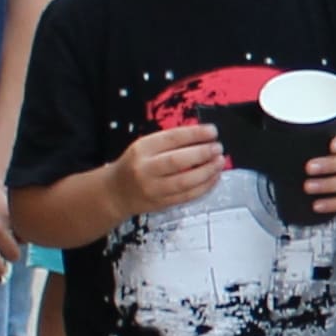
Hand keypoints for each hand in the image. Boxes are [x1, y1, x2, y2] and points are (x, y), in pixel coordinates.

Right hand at [112, 121, 227, 217]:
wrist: (115, 193)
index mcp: (142, 149)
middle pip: (178, 161)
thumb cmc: (134, 165)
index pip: (172, 138)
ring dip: (207, 171)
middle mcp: (145, 169)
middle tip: (218, 148)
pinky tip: (214, 178)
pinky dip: (204, 187)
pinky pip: (187, 196)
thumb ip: (169, 142)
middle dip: (203, 153)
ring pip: (185, 182)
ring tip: (219, 162)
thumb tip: (202, 137)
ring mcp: (153, 189)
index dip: (195, 134)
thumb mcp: (144, 147)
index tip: (212, 132)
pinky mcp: (161, 204)